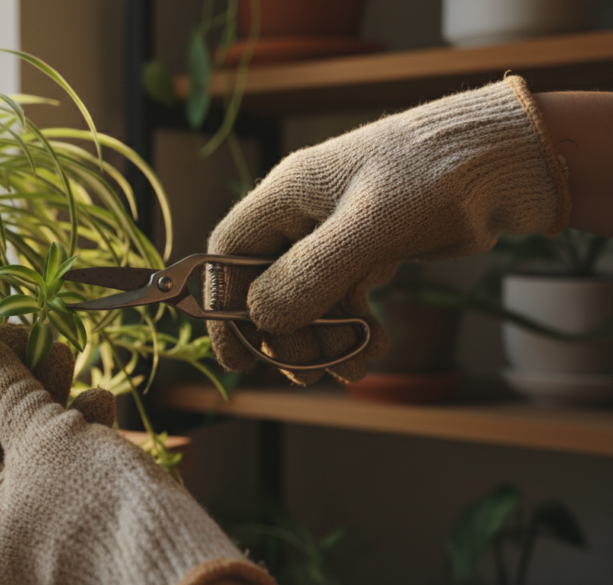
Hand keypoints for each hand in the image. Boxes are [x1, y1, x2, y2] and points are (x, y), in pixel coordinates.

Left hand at [0, 324, 274, 584]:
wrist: (178, 563)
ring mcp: (35, 519)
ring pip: (24, 441)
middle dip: (3, 380)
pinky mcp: (78, 510)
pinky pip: (64, 458)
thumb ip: (2, 391)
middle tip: (22, 332)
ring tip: (61, 350)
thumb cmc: (94, 506)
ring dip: (43, 392)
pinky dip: (76, 423)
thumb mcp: (41, 437)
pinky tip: (99, 398)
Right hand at [205, 76, 570, 384]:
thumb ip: (311, 272)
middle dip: (287, 334)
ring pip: (307, 300)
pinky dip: (352, 329)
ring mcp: (336, 234)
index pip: (230, 251)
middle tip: (312, 372)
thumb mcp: (370, 226)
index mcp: (287, 192)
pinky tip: (373, 349)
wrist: (504, 162)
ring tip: (355, 368)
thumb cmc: (433, 176)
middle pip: (268, 285)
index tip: (234, 357)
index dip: (224, 305)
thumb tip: (261, 318)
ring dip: (324, 340)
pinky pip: (342, 300)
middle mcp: (304, 214)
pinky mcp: (368, 251)